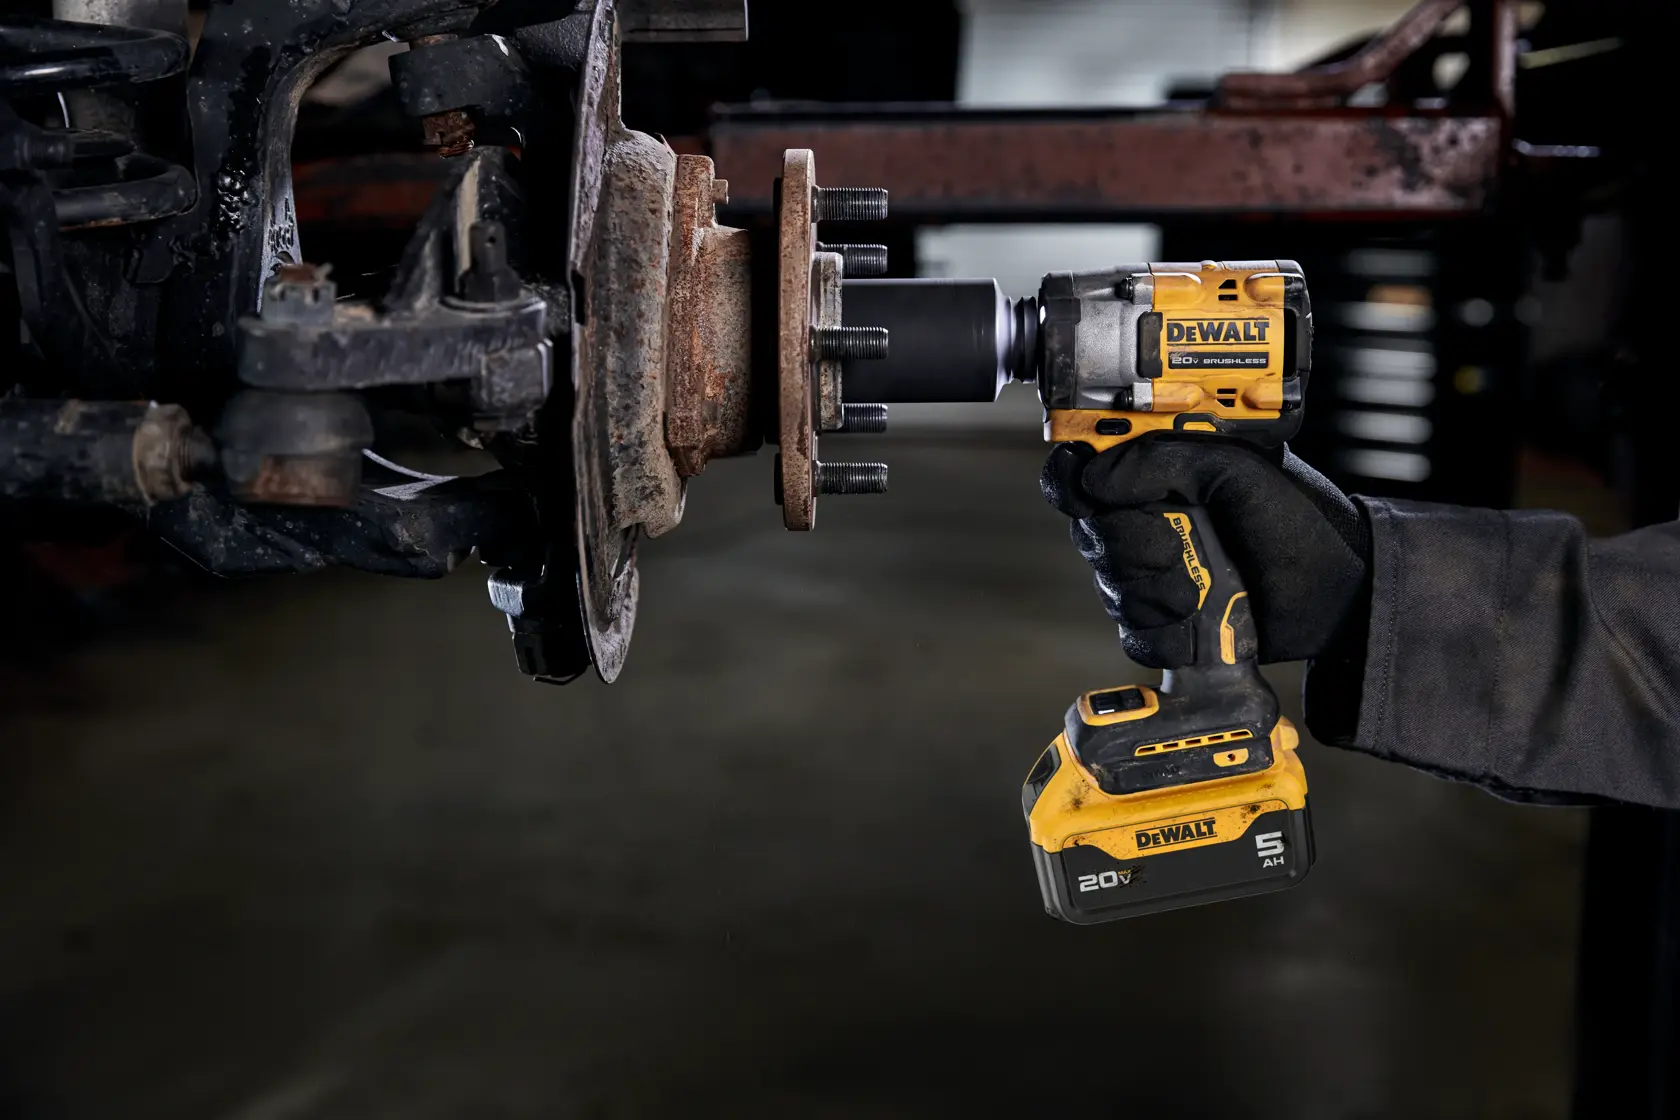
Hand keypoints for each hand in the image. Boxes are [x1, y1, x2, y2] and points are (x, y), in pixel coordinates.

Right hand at [1041, 435, 1369, 668]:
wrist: (1338, 597)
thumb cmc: (1299, 524)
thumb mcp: (1237, 470)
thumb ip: (1163, 460)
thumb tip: (1094, 478)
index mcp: (1160, 471)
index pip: (1082, 468)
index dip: (1071, 480)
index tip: (1085, 492)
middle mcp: (1149, 518)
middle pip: (1089, 533)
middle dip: (1129, 546)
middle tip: (1174, 548)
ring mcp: (1155, 572)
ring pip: (1108, 587)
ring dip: (1153, 593)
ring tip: (1199, 589)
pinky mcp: (1164, 623)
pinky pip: (1132, 634)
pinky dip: (1163, 634)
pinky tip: (1197, 622)